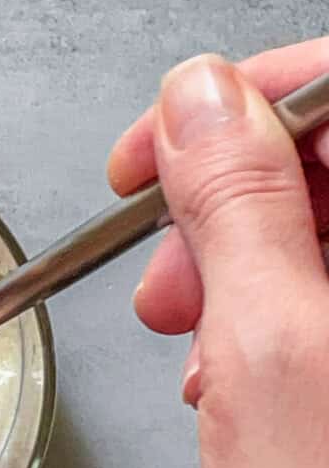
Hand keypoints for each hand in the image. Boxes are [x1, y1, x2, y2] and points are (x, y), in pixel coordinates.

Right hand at [108, 39, 328, 467]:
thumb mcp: (270, 348)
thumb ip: (238, 203)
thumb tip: (197, 95)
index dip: (240, 104)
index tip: (154, 152)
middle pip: (327, 161)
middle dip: (225, 207)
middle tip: (164, 277)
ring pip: (318, 228)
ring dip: (233, 270)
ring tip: (187, 344)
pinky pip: (322, 289)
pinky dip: (260, 314)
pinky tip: (226, 372)